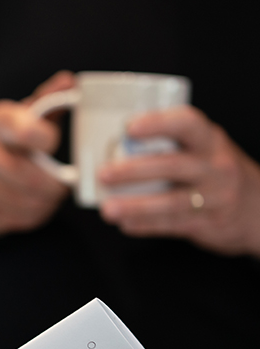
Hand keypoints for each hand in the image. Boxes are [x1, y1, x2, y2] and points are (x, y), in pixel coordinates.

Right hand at [0, 71, 73, 234]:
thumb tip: (69, 81)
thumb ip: (50, 99)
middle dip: (53, 182)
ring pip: (25, 200)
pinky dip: (34, 214)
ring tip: (52, 193)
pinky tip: (36, 204)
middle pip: (24, 174)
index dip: (43, 138)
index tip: (52, 142)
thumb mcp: (30, 114)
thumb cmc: (15, 137)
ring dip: (47, 201)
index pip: (21, 129)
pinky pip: (18, 219)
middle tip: (66, 181)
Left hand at [98, 105, 259, 256]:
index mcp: (209, 141)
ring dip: (136, 205)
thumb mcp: (202, 149)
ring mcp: (215, 197)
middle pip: (174, 165)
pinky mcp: (209, 223)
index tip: (130, 127)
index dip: (159, 123)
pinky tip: (125, 224)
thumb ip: (168, 145)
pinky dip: (146, 225)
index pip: (188, 124)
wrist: (257, 208)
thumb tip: (110, 146)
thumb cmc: (213, 171)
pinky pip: (173, 225)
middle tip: (103, 174)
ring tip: (108, 209)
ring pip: (172, 201)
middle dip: (135, 170)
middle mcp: (215, 166)